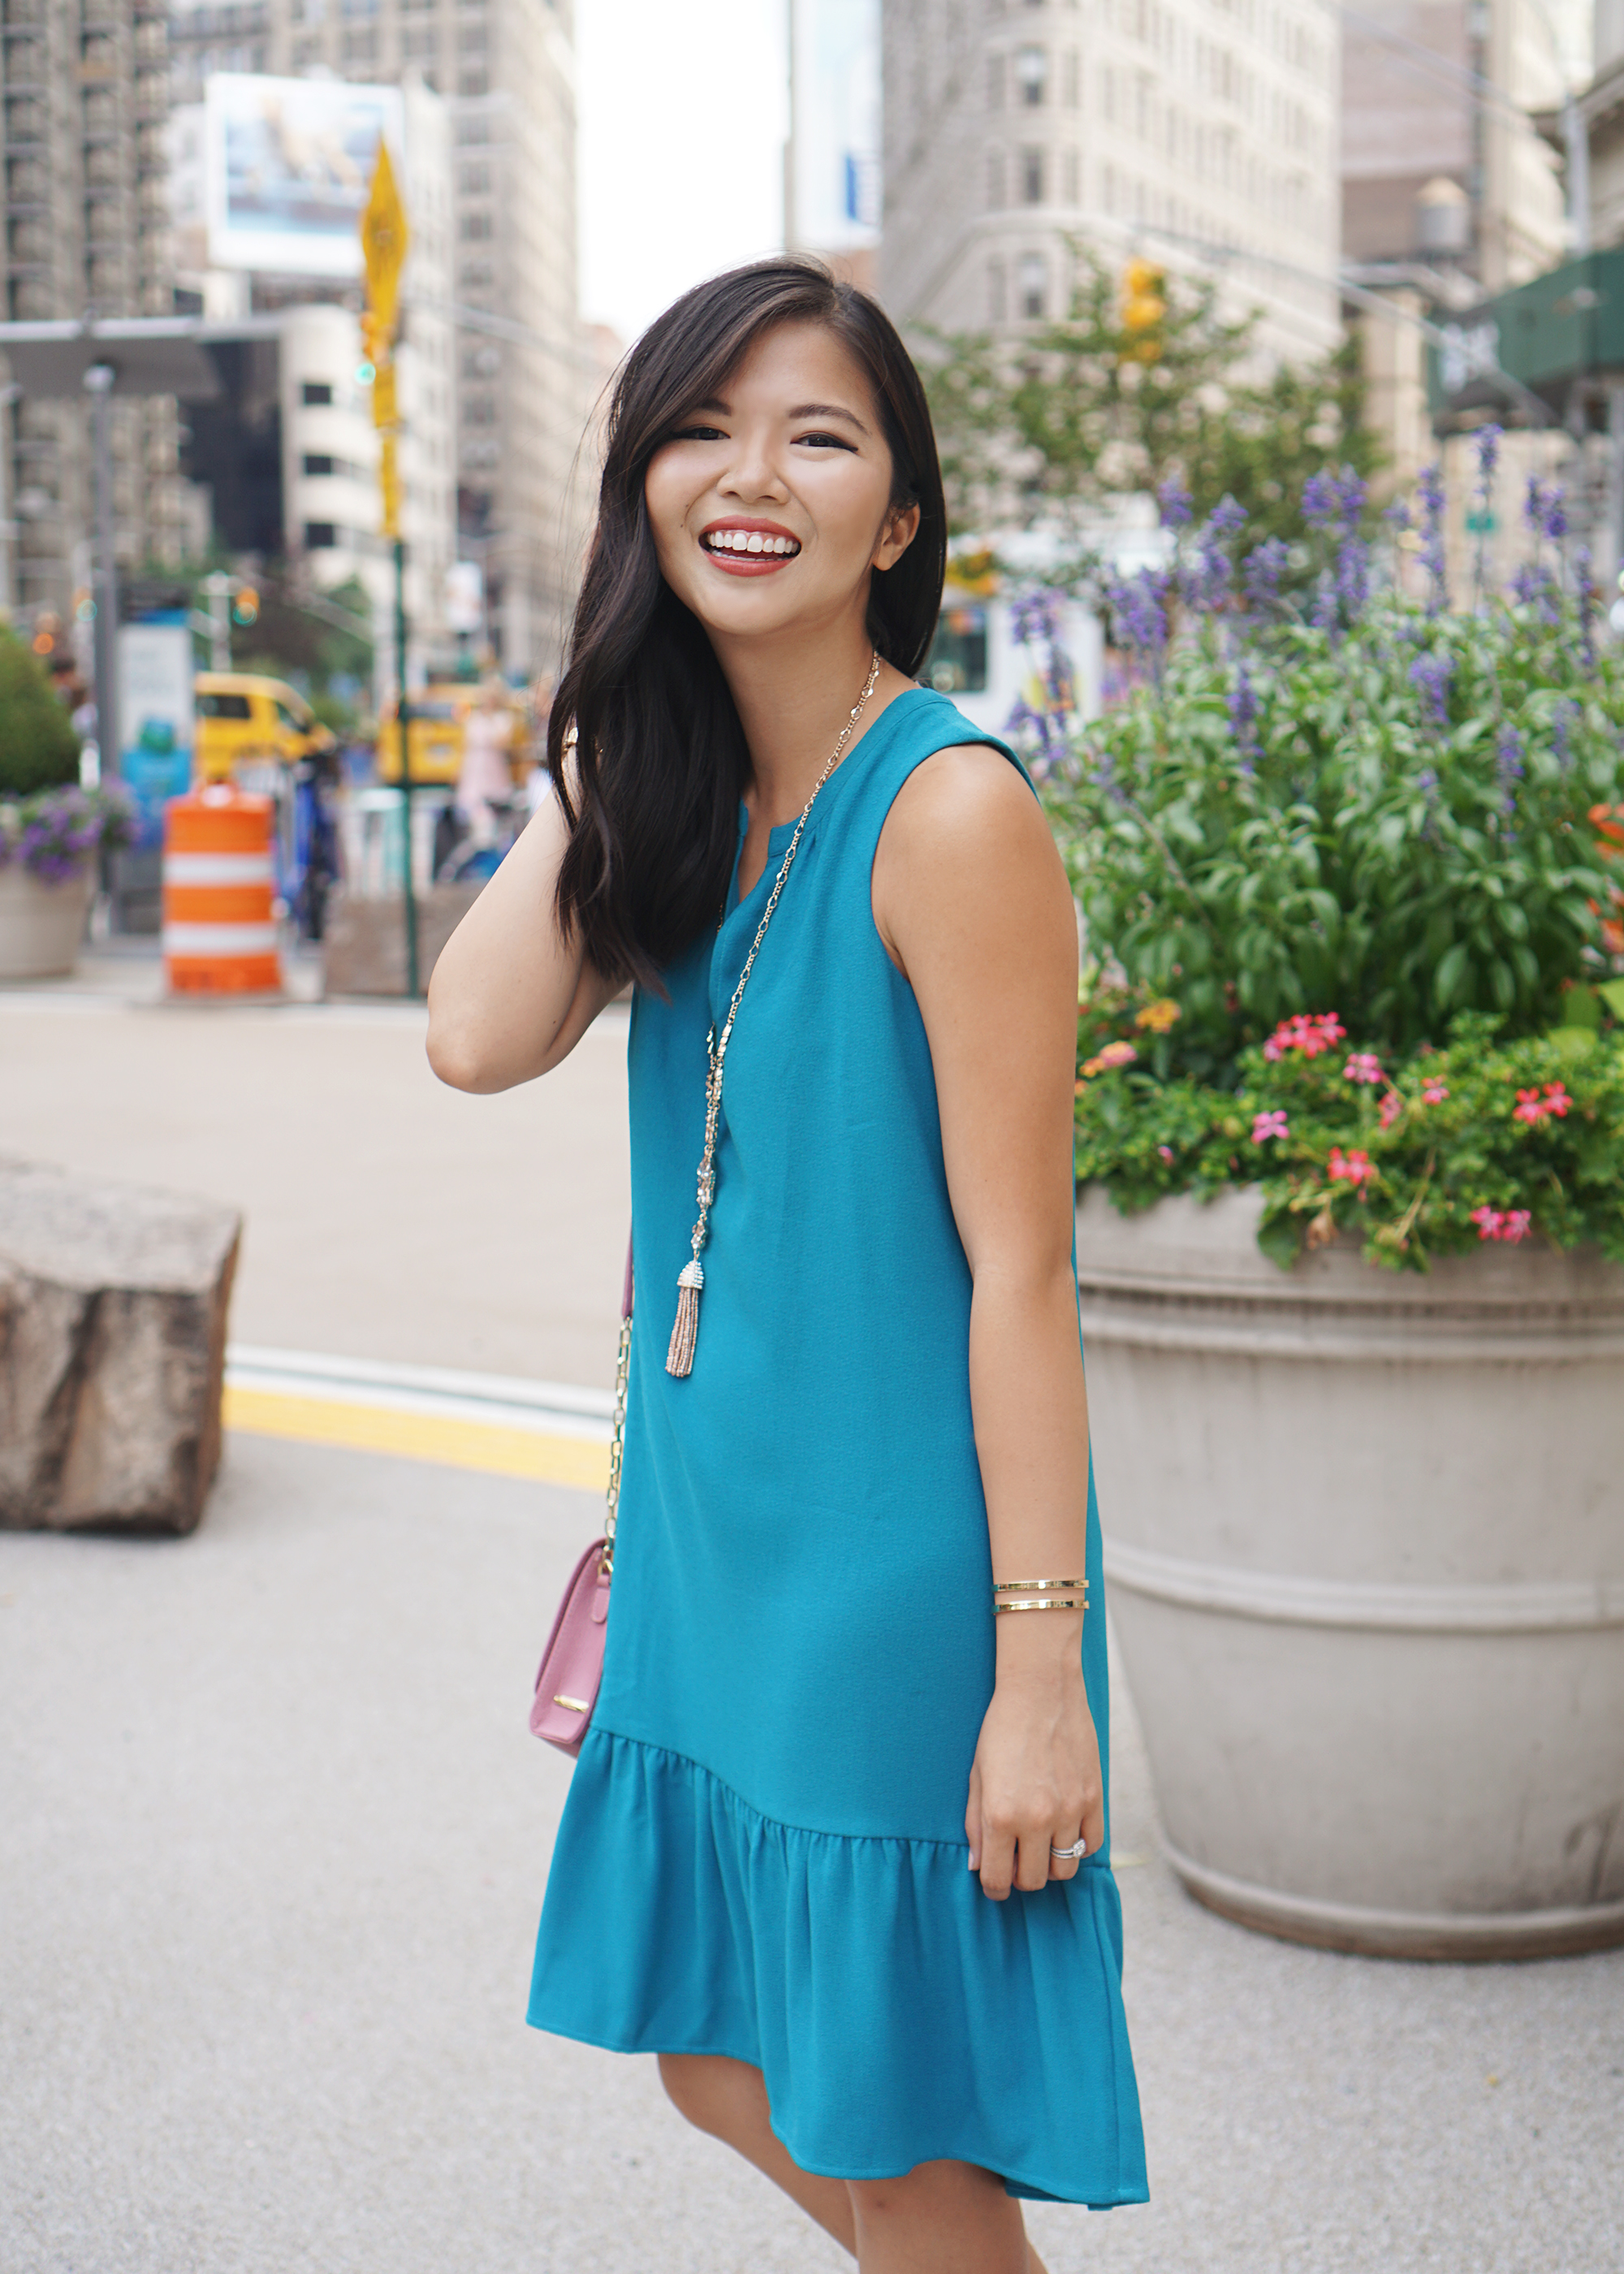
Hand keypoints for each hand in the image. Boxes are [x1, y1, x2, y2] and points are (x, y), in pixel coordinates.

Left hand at [964, 1646, 1102, 1900]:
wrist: (1041, 1690)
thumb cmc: (1001, 1730)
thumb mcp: (977, 1776)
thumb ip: (975, 1824)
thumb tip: (978, 1865)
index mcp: (1001, 1815)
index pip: (998, 1879)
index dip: (994, 1887)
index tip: (995, 1882)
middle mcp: (1037, 1819)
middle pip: (1034, 1881)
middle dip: (1021, 1876)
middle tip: (1015, 1859)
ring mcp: (1069, 1811)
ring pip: (1064, 1869)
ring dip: (1050, 1863)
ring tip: (1040, 1843)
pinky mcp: (1094, 1798)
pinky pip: (1091, 1845)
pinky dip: (1078, 1845)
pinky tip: (1064, 1828)